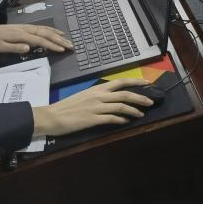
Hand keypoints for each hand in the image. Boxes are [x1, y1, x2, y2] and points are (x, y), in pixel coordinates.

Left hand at [0, 22, 72, 53]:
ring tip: (68, 40)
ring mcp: (28, 27)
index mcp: (21, 35)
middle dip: (59, 39)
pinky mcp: (28, 27)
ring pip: (46, 30)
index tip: (61, 49)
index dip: (51, 45)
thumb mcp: (0, 47)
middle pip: (46, 34)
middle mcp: (27, 30)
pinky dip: (52, 29)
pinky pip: (43, 27)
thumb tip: (28, 48)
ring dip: (58, 35)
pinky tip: (58, 32)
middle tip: (70, 45)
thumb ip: (15, 47)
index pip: (39, 40)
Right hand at [31, 79, 153, 136]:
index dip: (136, 82)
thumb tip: (113, 98)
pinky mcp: (92, 119)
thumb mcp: (85, 96)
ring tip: (141, 114)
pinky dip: (122, 119)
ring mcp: (96, 107)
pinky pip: (112, 118)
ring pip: (121, 106)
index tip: (147, 83)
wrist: (52, 116)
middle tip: (151, 102)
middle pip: (125, 94)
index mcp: (97, 89)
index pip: (121, 81)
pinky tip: (126, 121)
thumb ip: (99, 96)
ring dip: (134, 110)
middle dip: (140, 97)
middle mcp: (99, 96)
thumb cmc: (68, 107)